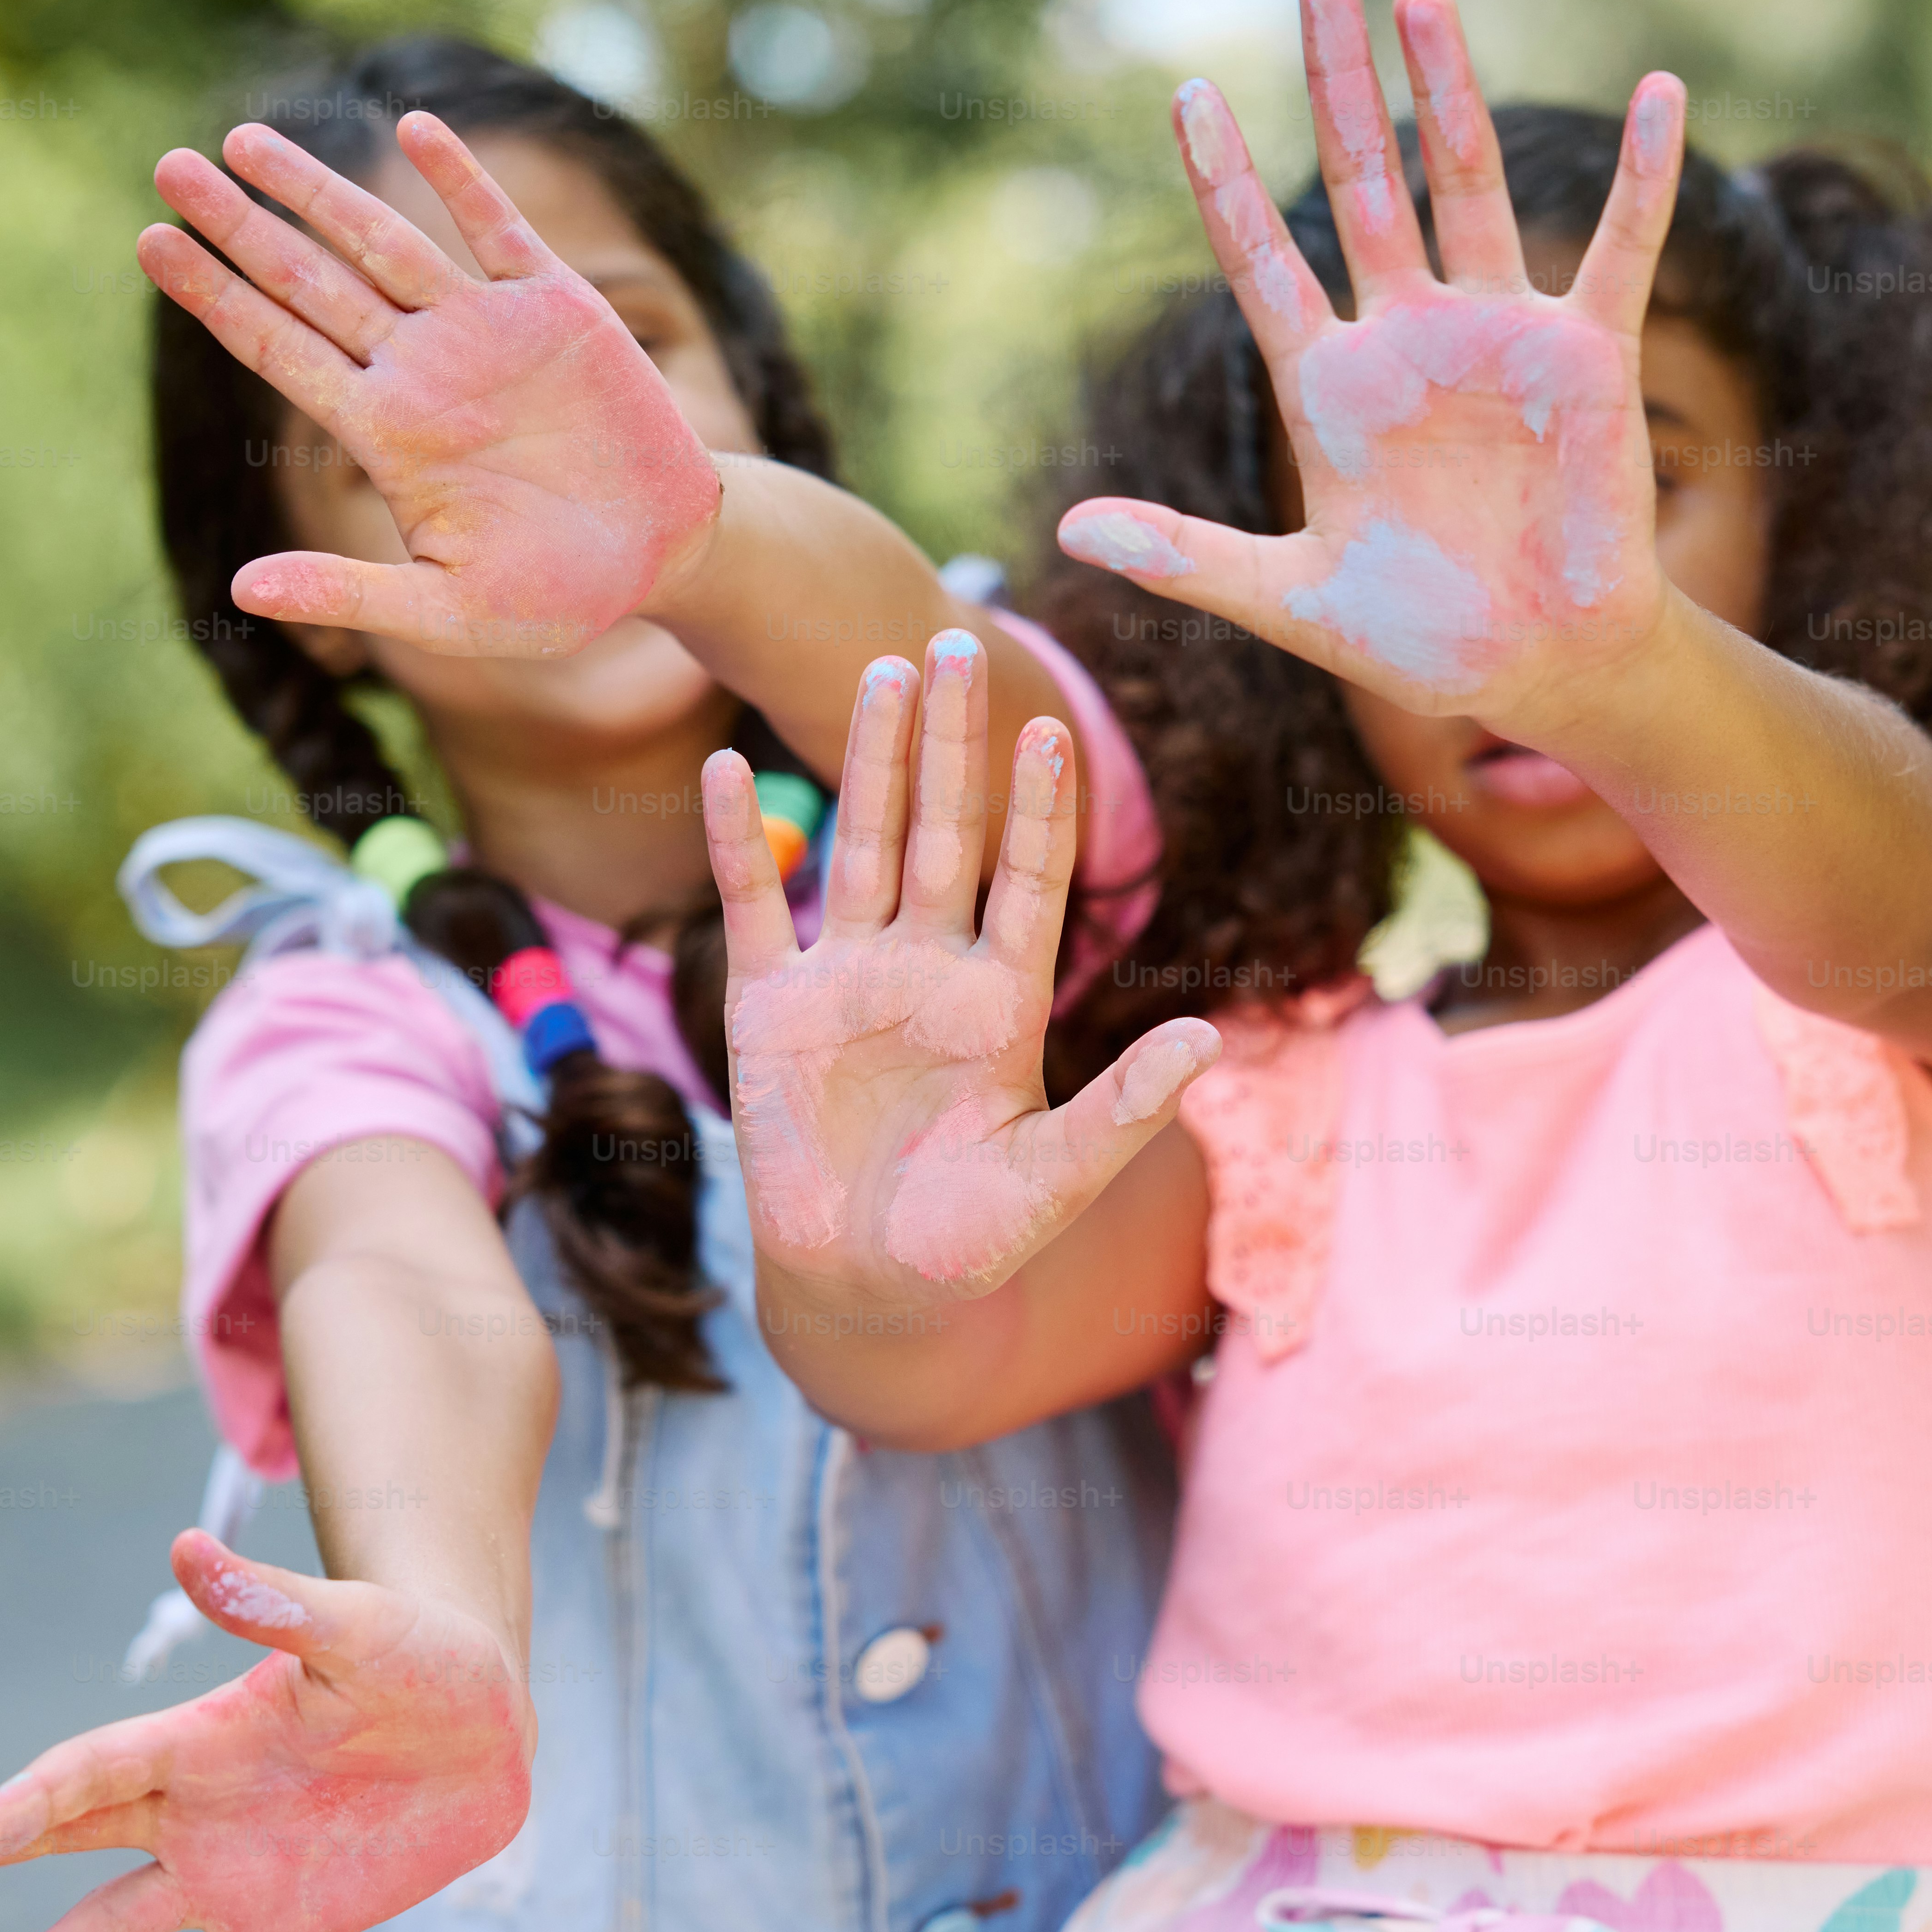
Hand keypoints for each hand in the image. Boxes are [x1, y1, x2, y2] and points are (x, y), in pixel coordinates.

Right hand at [0, 1531, 531, 1931]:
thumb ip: (275, 1606)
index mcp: (201, 1735)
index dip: (33, 1797)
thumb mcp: (358, 1630)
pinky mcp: (276, 1930)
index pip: (94, 1768)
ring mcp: (228, 1875)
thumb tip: (188, 1546)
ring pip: (118, 1923)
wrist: (488, 1726)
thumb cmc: (421, 1657)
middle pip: (71, 1833)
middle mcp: (194, 1809)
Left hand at [138, 114, 721, 653]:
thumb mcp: (452, 613)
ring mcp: (486, 331)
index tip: (150, 242)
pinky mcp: (558, 308)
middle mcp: (422, 369)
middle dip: (240, 224)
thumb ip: (350, 596)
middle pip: (310, 281)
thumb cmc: (557, 596)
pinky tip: (412, 126)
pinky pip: (498, 229)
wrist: (664, 559)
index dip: (214, 295)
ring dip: (318, 190)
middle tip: (166, 166)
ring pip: (384, 241)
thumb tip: (241, 590)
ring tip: (243, 140)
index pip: (279, 348)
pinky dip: (460, 178)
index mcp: (388, 433)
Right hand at [700, 631, 1218, 1303]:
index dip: (1039, 809)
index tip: (1049, 729)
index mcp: (1001, 1002)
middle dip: (952, 744)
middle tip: (960, 641)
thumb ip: (1123, 1110)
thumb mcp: (1055, 1180)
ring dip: (869, 762)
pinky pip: (754, 905)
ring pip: (862, 844)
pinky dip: (738, 841)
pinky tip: (725, 767)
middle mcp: (928, 971)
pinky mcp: (770, 1009)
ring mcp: (847, 981)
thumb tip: (1206, 1040)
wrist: (866, 1289)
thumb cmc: (969, 1245)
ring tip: (882, 671)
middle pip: (945, 834)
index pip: (1028, 880)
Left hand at [1055, 0, 1688, 735]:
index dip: (1224, 180)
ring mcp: (1496, 336)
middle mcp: (1406, 339)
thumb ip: (1185, 557)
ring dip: (1446, 92)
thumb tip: (1067, 533)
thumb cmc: (1416, 636)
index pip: (1262, 260)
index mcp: (1329, 388)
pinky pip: (1622, 249)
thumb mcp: (1288, 603)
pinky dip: (1643, 177)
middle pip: (1361, 186)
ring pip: (1466, 184)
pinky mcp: (1587, 356)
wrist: (1535, 668)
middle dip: (1339, 87)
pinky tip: (1657, 94)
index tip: (1188, 93)